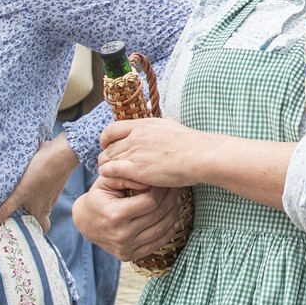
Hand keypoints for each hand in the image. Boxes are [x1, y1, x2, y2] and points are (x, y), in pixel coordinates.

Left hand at [0, 135, 80, 230]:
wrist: (60, 153)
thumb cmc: (39, 176)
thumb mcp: (18, 195)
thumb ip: (3, 210)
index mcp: (41, 212)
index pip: (41, 229)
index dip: (33, 231)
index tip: (21, 230)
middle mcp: (48, 204)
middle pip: (39, 215)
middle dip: (27, 214)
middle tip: (12, 212)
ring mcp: (51, 191)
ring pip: (39, 200)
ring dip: (29, 199)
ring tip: (13, 195)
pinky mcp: (51, 177)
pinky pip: (41, 185)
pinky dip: (33, 183)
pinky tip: (23, 177)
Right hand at [72, 178, 184, 259]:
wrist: (84, 223)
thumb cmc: (98, 197)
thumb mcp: (107, 181)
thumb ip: (127, 177)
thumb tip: (150, 180)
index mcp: (115, 215)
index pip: (150, 202)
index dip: (161, 190)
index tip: (165, 182)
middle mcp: (121, 235)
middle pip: (158, 215)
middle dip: (170, 199)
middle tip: (175, 189)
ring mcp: (126, 248)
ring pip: (161, 230)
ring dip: (172, 214)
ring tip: (175, 201)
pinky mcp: (129, 256)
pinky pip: (157, 244)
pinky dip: (168, 231)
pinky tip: (171, 218)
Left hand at [97, 116, 212, 188]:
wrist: (199, 155)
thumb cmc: (190, 143)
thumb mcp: (170, 126)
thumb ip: (158, 128)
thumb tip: (160, 125)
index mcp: (142, 125)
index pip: (112, 129)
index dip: (106, 139)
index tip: (108, 146)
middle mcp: (135, 137)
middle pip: (108, 147)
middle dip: (106, 156)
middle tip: (108, 164)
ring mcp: (135, 153)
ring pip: (108, 159)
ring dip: (106, 167)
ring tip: (110, 174)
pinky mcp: (137, 169)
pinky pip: (112, 170)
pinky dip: (109, 174)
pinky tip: (111, 179)